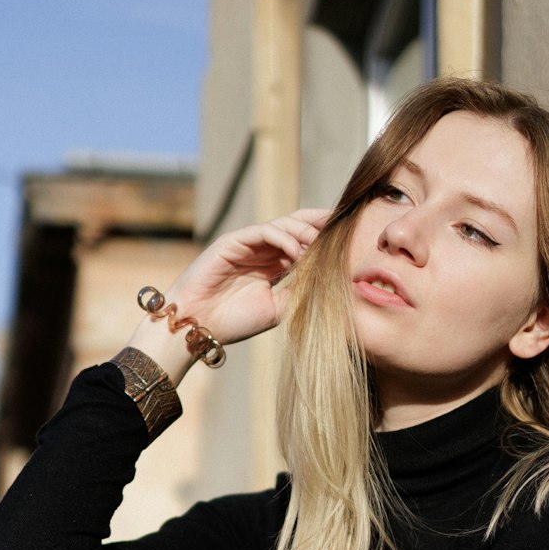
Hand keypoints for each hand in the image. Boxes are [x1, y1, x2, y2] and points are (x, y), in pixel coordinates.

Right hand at [128, 210, 329, 384]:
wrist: (197, 327)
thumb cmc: (234, 322)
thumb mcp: (278, 309)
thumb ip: (299, 291)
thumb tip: (329, 280)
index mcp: (273, 266)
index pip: (304, 244)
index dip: (325, 238)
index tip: (350, 238)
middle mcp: (262, 251)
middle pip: (297, 226)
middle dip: (320, 223)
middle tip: (345, 222)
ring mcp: (247, 244)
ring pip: (283, 225)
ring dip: (305, 232)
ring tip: (322, 243)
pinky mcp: (233, 241)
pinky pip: (264, 231)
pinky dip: (284, 238)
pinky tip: (298, 252)